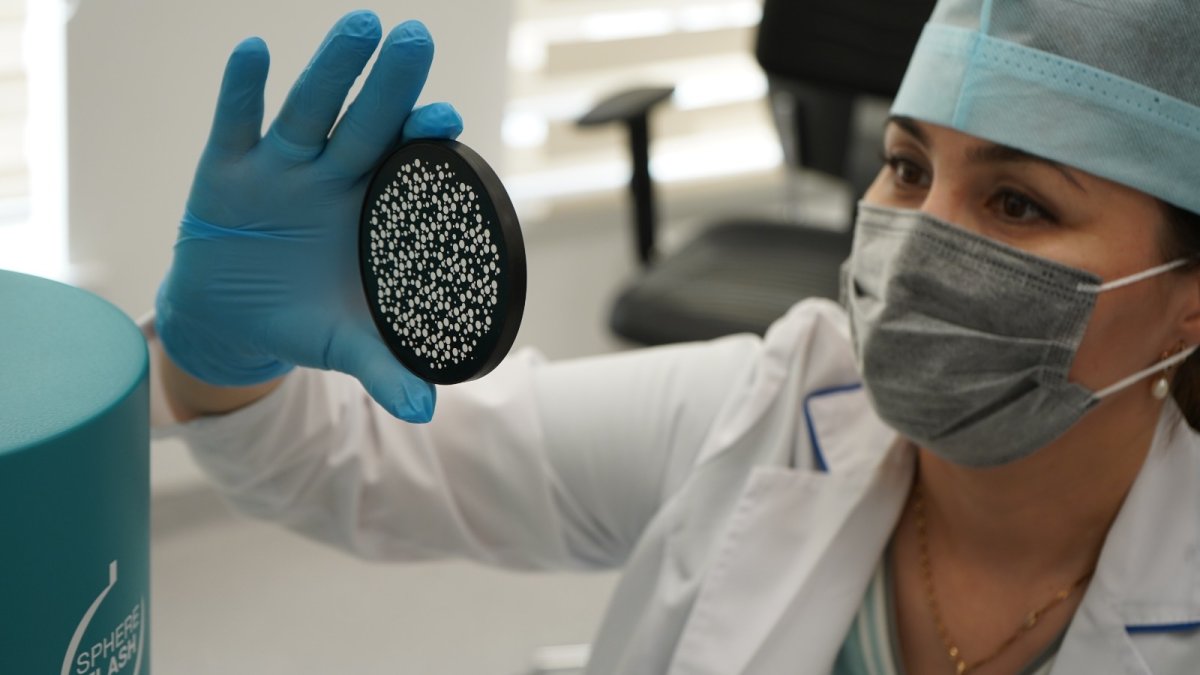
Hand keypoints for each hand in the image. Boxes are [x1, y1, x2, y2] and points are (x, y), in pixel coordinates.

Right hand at [156, 11, 461, 422]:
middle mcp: (328, 177)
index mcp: (367, 210)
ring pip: (307, 110)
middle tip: (416, 37)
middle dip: (389, 82)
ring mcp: (277, 170)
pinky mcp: (224, 174)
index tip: (447, 118)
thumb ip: (385, 370)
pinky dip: (240, 90)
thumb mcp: (342, 347)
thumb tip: (428, 413)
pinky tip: (253, 50)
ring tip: (360, 25)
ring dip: (331, 69)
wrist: (232, 319)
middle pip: (364, 122)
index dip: (422, 140)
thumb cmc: (302, 318)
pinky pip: (233, 125)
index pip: (401, 167)